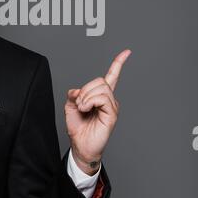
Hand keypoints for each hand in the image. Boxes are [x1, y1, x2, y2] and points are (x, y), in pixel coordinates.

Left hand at [65, 49, 130, 174]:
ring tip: (82, 108)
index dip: (119, 63)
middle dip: (85, 89)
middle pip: (100, 80)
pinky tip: (86, 109)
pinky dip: (90, 101)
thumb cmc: (78, 127)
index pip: (112, 75)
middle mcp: (109, 99)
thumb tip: (78, 90)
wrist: (80, 145)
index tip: (127, 52)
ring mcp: (112, 106)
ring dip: (86, 96)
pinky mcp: (112, 114)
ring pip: (101, 88)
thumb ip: (74, 93)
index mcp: (101, 95)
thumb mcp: (70, 105)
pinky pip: (102, 98)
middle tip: (79, 103)